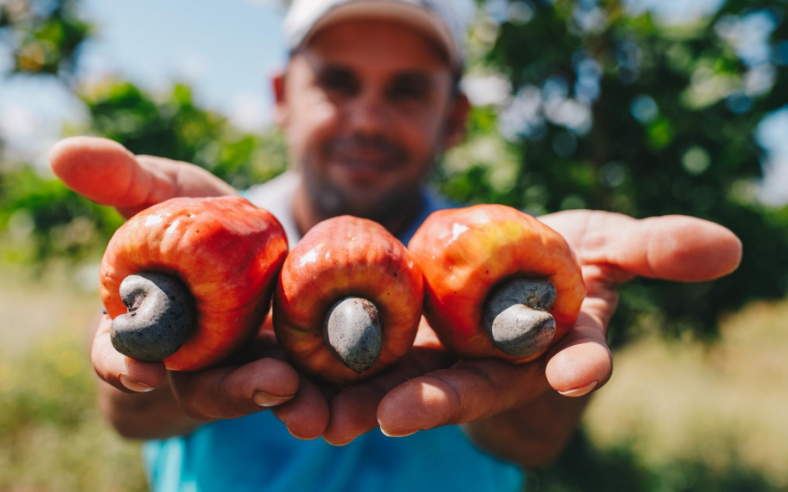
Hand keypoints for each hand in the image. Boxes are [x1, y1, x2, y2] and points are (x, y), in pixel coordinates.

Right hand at [51, 137, 327, 438]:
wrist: (249, 231)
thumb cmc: (192, 213)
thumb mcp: (162, 191)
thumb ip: (121, 179)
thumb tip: (60, 151)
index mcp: (142, 325)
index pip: (118, 356)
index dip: (123, 366)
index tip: (143, 372)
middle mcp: (188, 357)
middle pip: (201, 387)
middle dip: (232, 390)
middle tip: (270, 383)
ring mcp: (238, 364)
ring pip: (254, 391)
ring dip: (281, 396)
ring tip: (304, 389)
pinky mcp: (282, 361)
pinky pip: (297, 380)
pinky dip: (314, 386)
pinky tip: (334, 383)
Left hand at [319, 210, 741, 447]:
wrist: (506, 259)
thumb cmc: (564, 252)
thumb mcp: (608, 243)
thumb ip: (653, 248)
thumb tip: (728, 247)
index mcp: (553, 340)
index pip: (575, 355)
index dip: (582, 360)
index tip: (580, 369)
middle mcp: (497, 362)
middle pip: (472, 383)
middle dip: (438, 399)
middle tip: (396, 415)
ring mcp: (444, 357)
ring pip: (404, 383)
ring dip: (361, 401)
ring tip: (317, 415)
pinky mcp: (398, 344)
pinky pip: (360, 361)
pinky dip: (326, 374)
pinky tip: (286, 384)